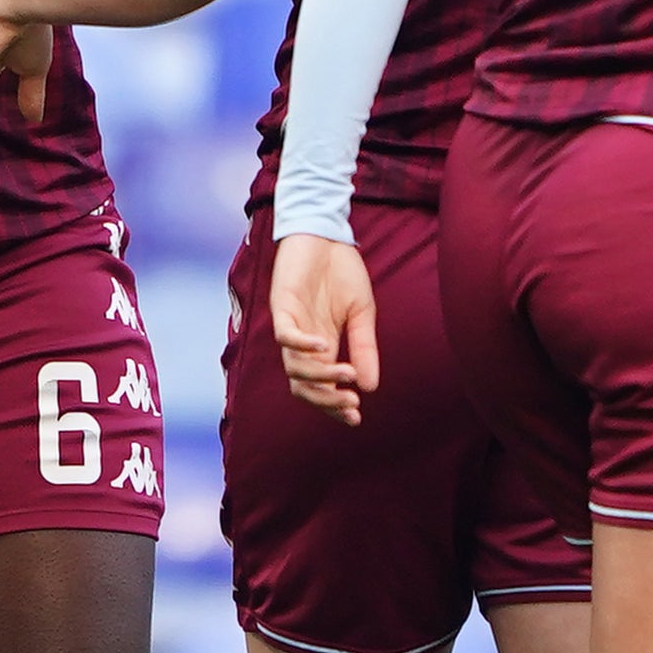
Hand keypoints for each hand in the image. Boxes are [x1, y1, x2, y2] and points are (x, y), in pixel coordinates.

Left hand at [269, 233, 377, 424]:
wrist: (328, 234)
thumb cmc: (342, 272)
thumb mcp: (362, 314)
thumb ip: (364, 348)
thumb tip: (370, 387)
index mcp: (323, 346)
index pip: (321, 387)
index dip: (334, 405)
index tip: (356, 418)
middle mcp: (303, 341)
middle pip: (303, 385)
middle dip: (326, 401)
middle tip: (351, 405)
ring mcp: (291, 324)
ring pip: (293, 366)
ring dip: (321, 376)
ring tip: (347, 375)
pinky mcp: (282, 304)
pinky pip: (285, 334)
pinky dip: (302, 345)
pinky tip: (326, 346)